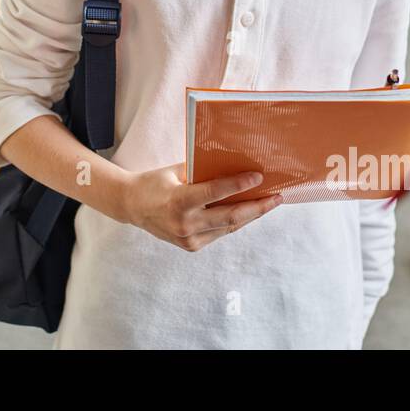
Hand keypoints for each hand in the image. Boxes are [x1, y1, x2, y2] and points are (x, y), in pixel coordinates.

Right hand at [120, 162, 282, 250]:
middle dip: (258, 207)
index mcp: (178, 202)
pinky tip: (249, 210)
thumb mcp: (176, 171)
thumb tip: (234, 164)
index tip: (258, 177)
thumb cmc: (155, 182)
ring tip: (270, 203)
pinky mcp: (192, 246)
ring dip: (251, 215)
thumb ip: (202, 171)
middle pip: (231, 217)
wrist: (132, 206)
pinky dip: (236, 220)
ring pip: (229, 226)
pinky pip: (220, 231)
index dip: (238, 185)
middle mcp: (185, 224)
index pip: (214, 193)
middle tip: (277, 197)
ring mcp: (189, 239)